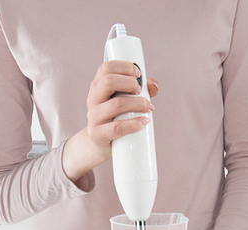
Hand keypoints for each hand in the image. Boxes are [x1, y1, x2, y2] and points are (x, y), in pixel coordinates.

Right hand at [62, 60, 158, 182]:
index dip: (124, 67)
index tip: (138, 73)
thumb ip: (141, 91)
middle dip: (130, 83)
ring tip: (148, 107)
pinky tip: (144, 121)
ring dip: (137, 103)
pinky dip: (134, 124)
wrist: (100, 143)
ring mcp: (94, 117)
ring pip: (116, 104)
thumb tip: (154, 85)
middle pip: (108, 82)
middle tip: (140, 91)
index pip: (106, 68)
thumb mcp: (124, 101)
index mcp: (97, 87)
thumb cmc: (116, 118)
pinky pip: (117, 127)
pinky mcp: (99, 134)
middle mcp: (93, 99)